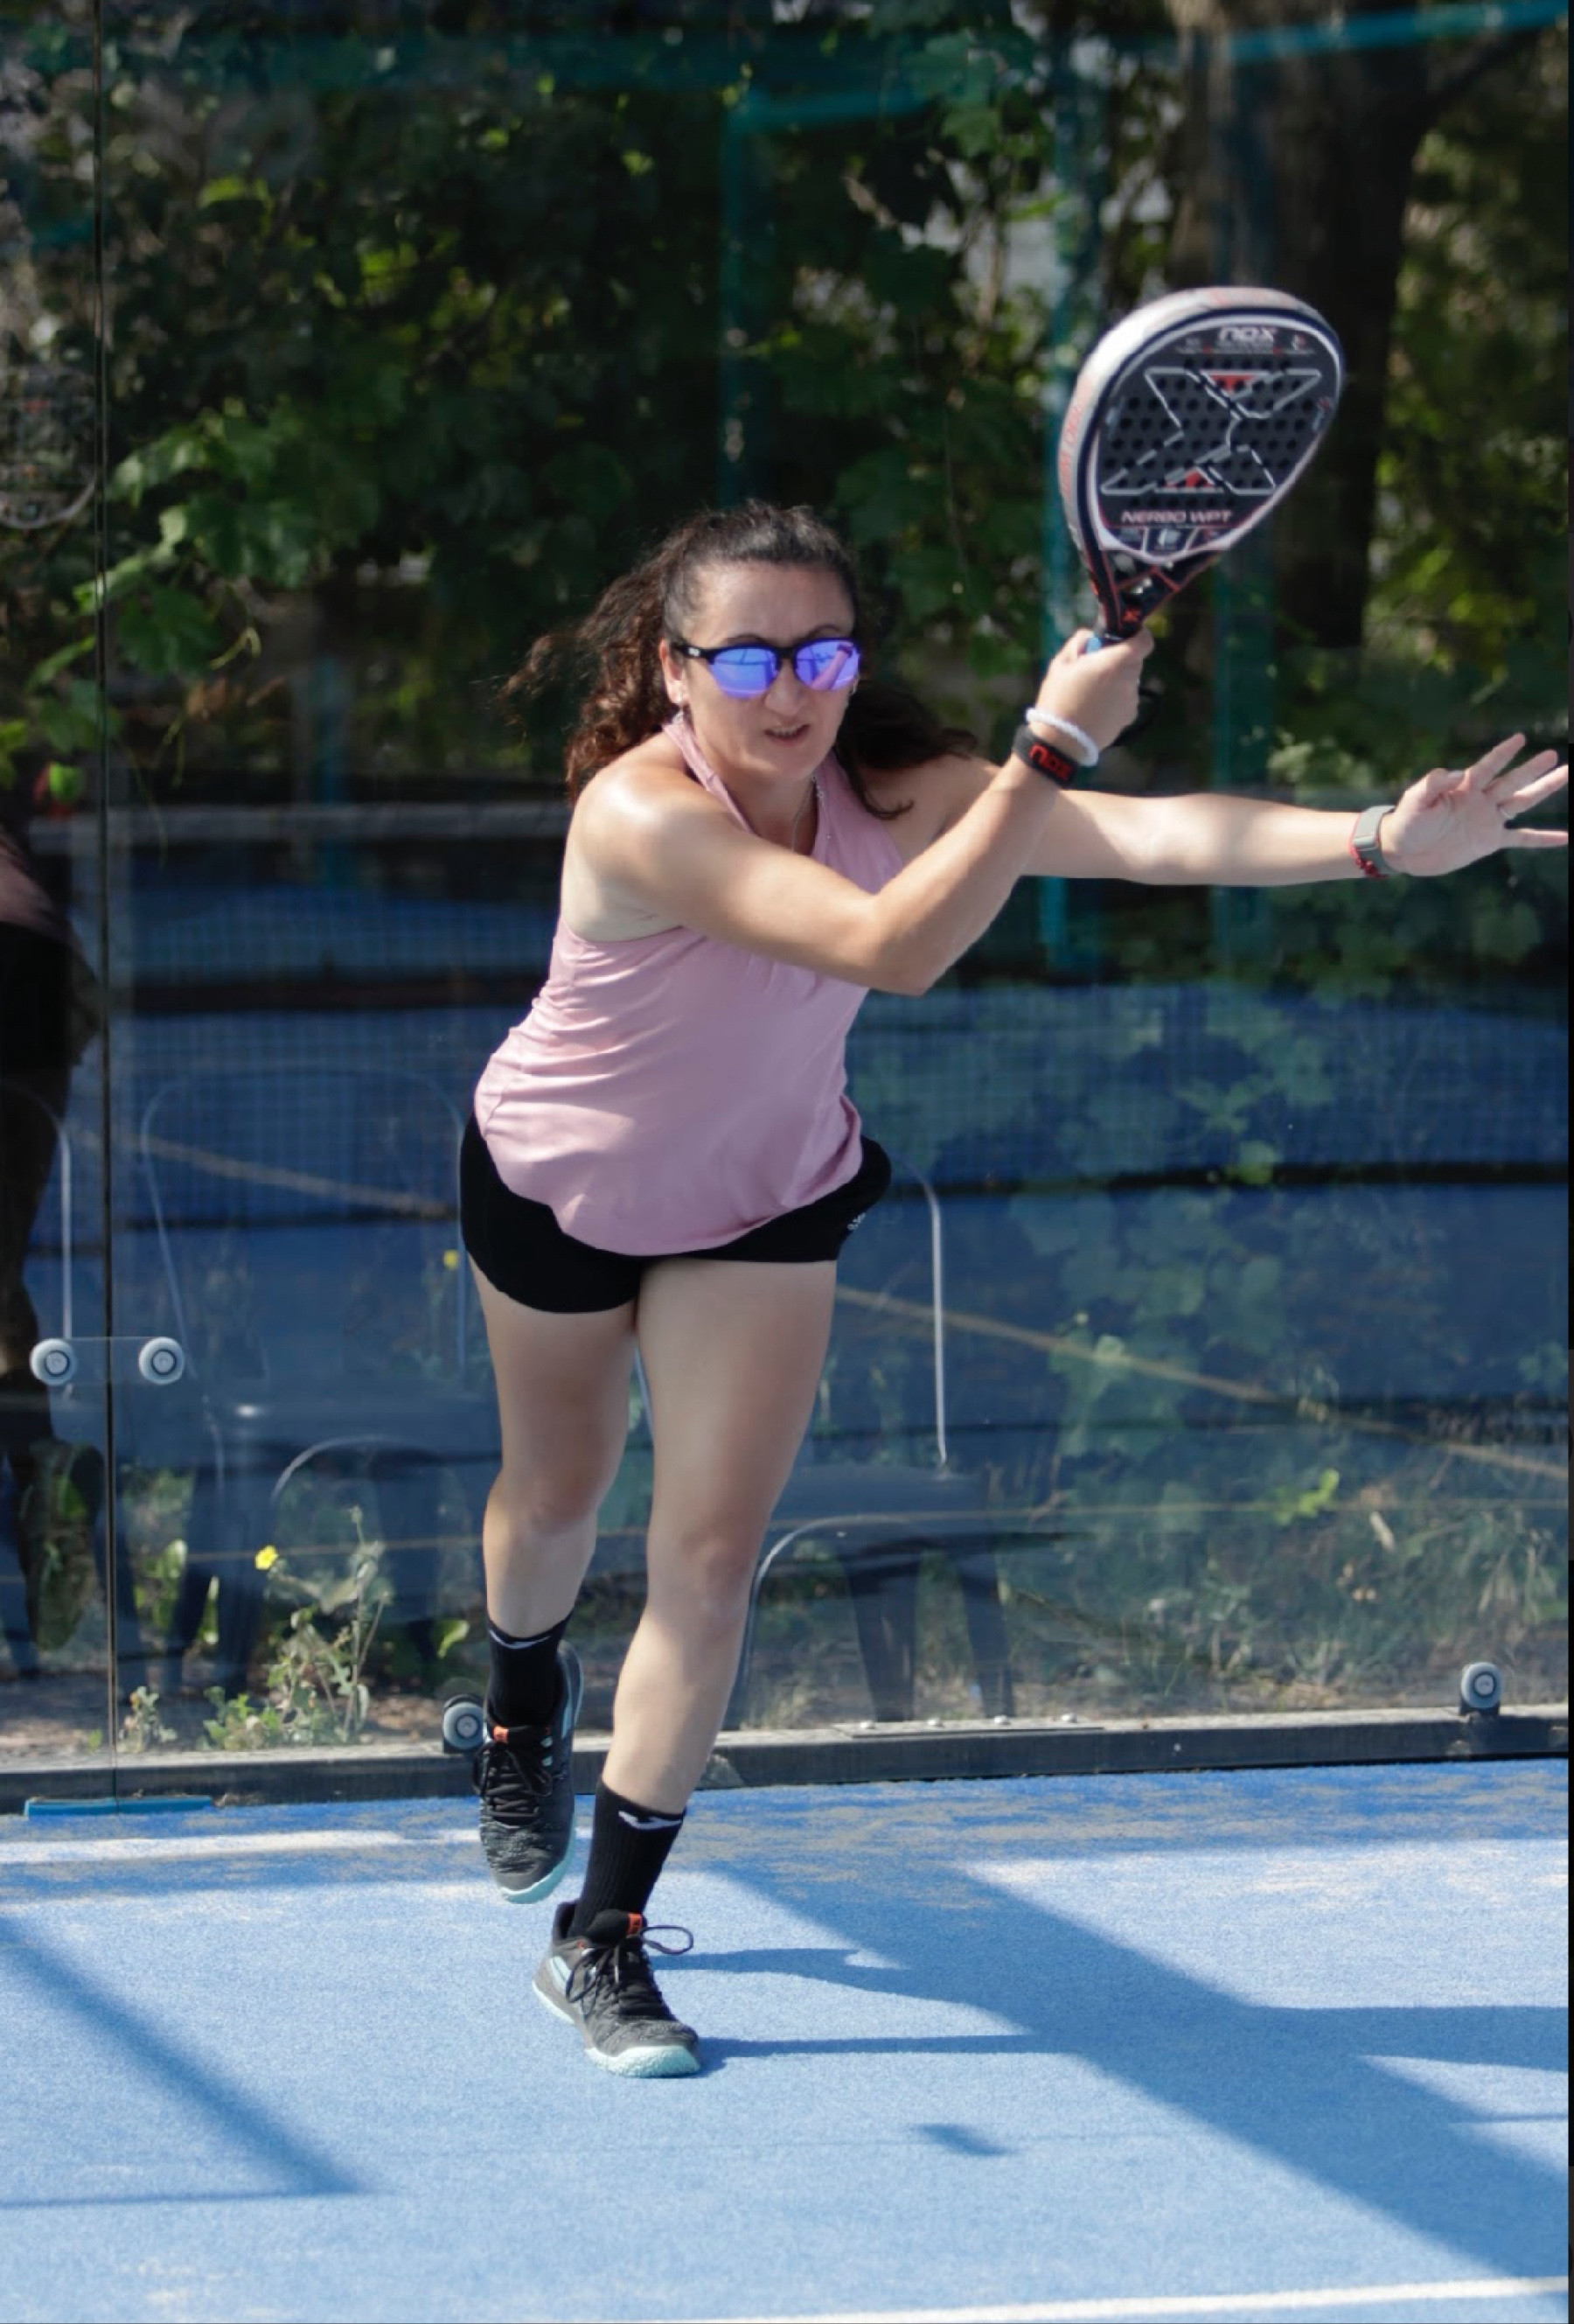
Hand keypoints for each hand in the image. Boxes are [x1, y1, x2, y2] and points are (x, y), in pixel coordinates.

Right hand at [1034, 627, 1154, 753]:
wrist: (1063, 742)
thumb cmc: (1059, 699)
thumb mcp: (1060, 663)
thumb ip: (1079, 642)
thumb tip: (1091, 637)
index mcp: (1116, 662)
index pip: (1144, 641)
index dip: (1138, 635)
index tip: (1123, 637)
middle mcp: (1130, 680)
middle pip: (1134, 662)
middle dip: (1119, 660)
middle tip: (1095, 668)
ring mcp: (1132, 701)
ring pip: (1129, 682)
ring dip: (1117, 681)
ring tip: (1092, 693)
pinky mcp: (1129, 719)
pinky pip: (1126, 700)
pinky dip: (1116, 700)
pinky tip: (1096, 709)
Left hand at [1381, 735, 1568, 876]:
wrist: (1404, 850)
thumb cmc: (1407, 821)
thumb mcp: (1414, 801)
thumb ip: (1431, 785)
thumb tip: (1452, 772)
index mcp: (1464, 787)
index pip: (1487, 767)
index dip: (1502, 754)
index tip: (1519, 739)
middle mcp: (1481, 800)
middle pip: (1512, 781)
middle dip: (1532, 769)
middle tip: (1552, 755)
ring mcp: (1488, 820)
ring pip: (1522, 802)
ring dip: (1544, 789)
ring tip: (1565, 773)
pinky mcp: (1489, 841)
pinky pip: (1522, 839)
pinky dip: (1543, 839)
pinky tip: (1564, 838)